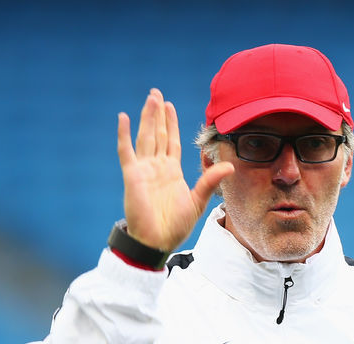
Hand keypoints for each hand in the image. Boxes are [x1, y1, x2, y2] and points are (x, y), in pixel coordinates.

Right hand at [117, 89, 233, 251]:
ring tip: (150, 98)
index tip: (170, 106)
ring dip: (147, 118)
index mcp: (172, 172)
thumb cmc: (176, 225)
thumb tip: (229, 165)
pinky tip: (124, 118)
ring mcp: (143, 170)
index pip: (171, 141)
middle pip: (157, 134)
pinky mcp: (132, 176)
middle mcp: (157, 167)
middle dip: (157, 114)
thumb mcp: (198, 200)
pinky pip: (126, 151)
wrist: (157, 241)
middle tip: (156, 93)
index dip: (170, 124)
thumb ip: (210, 180)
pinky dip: (124, 134)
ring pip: (145, 137)